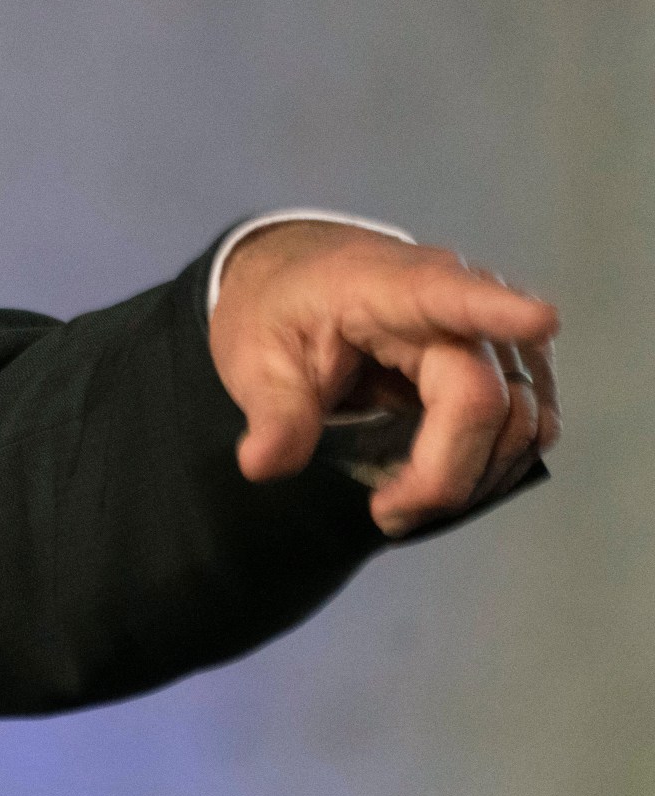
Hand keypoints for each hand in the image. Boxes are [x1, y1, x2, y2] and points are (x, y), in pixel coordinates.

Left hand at [209, 220, 559, 536]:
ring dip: (477, 477)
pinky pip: (532, 422)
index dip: (497, 310)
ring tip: (407, 503)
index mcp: (388, 286)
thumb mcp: (255, 357)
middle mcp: (460, 297)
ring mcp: (495, 331)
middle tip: (385, 514)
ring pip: (525, 420)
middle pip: (487, 400)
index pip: (450, 296)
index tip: (540, 318)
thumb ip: (271, 413)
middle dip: (445, 474)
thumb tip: (262, 465)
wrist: (305, 280)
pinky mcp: (514, 361)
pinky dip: (495, 463)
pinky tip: (444, 479)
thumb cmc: (283, 310)